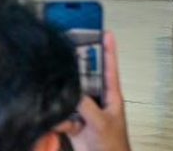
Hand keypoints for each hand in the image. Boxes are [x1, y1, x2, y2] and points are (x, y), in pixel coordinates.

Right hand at [69, 32, 130, 150]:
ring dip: (64, 95)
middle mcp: (97, 100)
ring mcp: (85, 111)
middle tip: (68, 50)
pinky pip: (62, 114)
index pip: (110, 68)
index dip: (109, 50)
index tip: (106, 32)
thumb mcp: (101, 122)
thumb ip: (86, 105)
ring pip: (71, 94)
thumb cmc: (113, 147)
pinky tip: (62, 125)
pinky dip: (60, 119)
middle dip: (77, 67)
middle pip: (86, 77)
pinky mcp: (74, 122)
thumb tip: (72, 89)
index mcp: (111, 97)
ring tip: (61, 94)